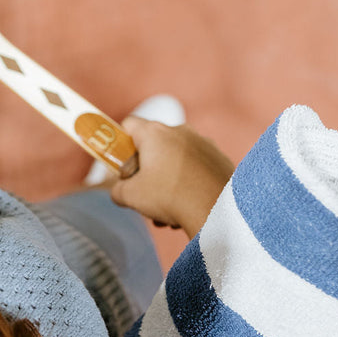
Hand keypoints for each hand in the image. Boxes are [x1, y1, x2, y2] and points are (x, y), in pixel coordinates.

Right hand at [110, 116, 233, 237]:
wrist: (217, 211)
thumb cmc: (170, 197)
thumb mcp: (130, 197)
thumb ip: (117, 190)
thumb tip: (119, 191)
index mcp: (154, 133)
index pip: (128, 125)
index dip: (119, 144)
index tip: (121, 165)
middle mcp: (180, 131)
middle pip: (153, 145)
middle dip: (146, 170)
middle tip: (144, 192)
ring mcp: (203, 143)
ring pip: (175, 159)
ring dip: (167, 181)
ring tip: (168, 210)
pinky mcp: (219, 158)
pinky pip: (196, 167)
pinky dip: (189, 183)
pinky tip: (188, 206)